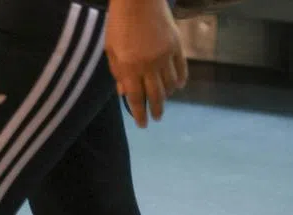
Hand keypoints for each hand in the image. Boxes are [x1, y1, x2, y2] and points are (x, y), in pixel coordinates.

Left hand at [104, 0, 187, 127]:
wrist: (138, 0)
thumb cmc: (119, 23)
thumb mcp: (110, 50)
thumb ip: (117, 73)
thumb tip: (123, 94)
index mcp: (129, 67)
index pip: (135, 98)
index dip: (139, 114)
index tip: (142, 125)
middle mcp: (149, 66)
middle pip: (155, 96)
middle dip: (156, 111)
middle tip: (156, 118)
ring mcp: (165, 56)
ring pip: (170, 85)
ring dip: (167, 97)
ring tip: (164, 102)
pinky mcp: (177, 46)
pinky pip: (182, 70)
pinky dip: (180, 81)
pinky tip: (177, 86)